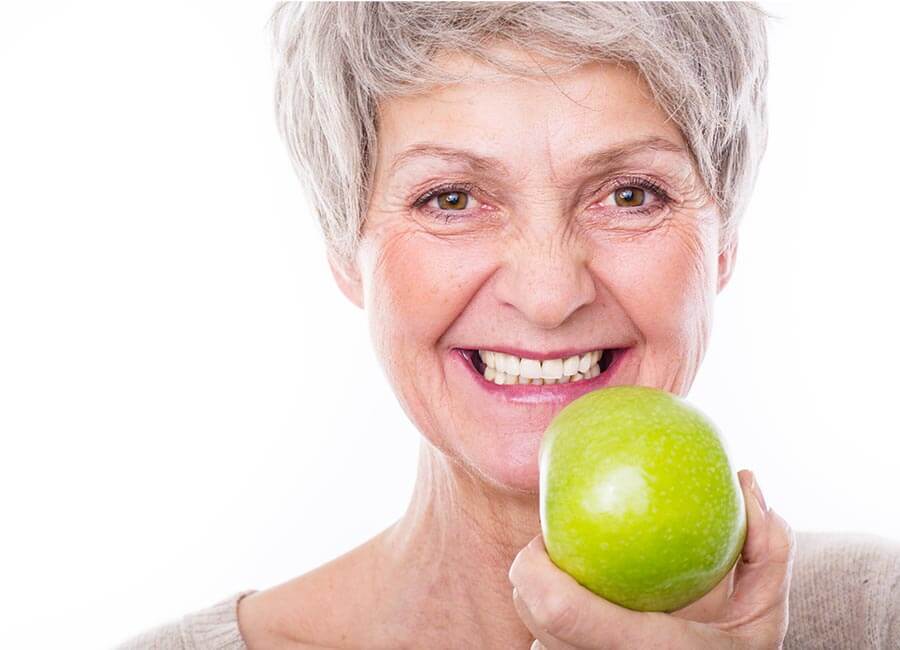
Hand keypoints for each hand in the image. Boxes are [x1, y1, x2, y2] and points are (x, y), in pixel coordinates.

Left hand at [508, 469, 794, 648]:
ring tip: (568, 581)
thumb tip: (748, 481)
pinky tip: (578, 608)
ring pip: (534, 638)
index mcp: (645, 649)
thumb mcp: (764, 614)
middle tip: (556, 546)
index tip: (548, 535)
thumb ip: (767, 550)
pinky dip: (550, 628)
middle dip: (531, 574)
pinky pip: (545, 649)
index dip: (533, 566)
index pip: (557, 609)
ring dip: (539, 603)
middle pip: (531, 617)